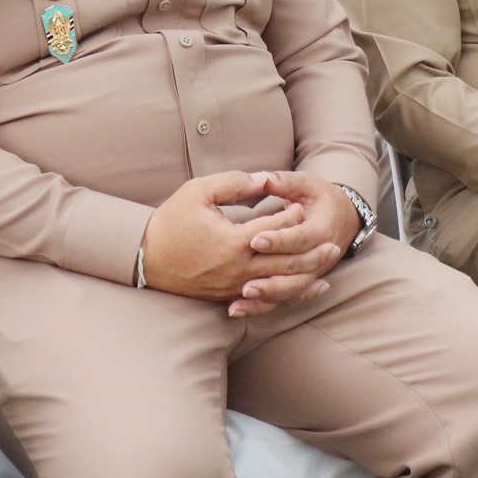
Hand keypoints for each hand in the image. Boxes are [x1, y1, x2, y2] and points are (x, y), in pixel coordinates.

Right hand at [139, 171, 341, 316]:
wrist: (144, 257)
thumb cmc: (171, 222)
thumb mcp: (198, 191)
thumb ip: (233, 183)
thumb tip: (263, 179)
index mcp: (234, 240)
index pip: (275, 228)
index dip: (292, 215)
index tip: (301, 204)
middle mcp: (239, 268)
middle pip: (286, 261)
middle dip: (311, 250)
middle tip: (332, 240)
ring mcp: (234, 286)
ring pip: (281, 283)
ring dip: (307, 274)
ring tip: (328, 263)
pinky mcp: (228, 296)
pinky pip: (267, 298)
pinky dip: (291, 293)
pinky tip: (307, 288)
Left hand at [233, 171, 361, 317]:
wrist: (342, 218)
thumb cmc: (320, 198)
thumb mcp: (306, 184)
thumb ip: (285, 182)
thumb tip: (263, 177)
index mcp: (322, 229)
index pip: (300, 238)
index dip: (278, 240)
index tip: (254, 240)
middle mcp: (320, 258)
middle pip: (295, 271)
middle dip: (269, 276)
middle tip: (243, 279)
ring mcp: (311, 274)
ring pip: (289, 290)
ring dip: (266, 295)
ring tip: (242, 296)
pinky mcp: (299, 283)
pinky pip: (281, 299)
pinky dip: (260, 306)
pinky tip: (237, 309)